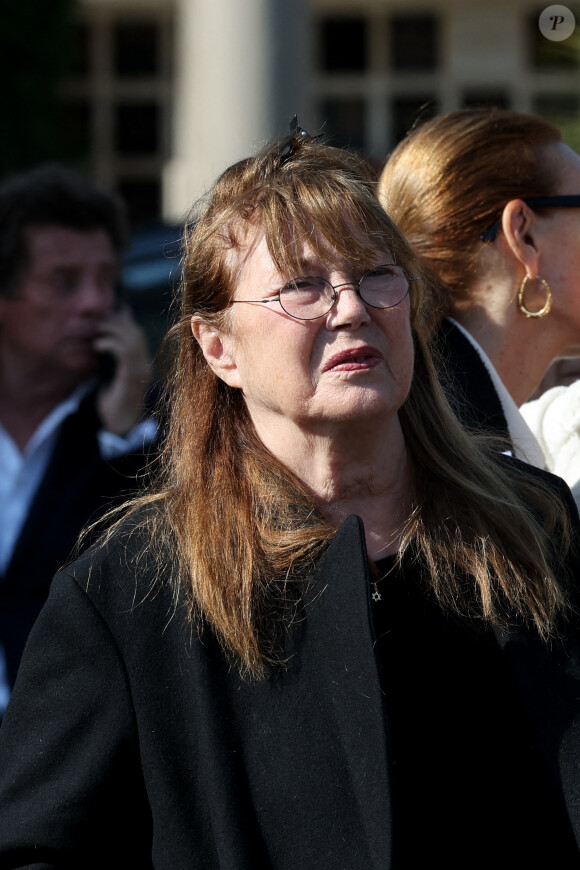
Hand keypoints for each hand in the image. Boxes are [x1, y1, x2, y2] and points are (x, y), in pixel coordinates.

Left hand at [94, 306, 151, 434]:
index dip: (124, 321)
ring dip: (113, 331)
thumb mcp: (111, 375)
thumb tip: (103, 341)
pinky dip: (110, 344)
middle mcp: (144, 365)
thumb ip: (111, 360)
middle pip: (136, 333)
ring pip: (132, 339)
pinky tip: (97, 346)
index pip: (137, 334)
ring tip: (97, 331)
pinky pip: (124, 353)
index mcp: (141, 363)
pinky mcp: (131, 377)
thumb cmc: (113, 401)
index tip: (107, 315)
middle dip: (117, 322)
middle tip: (98, 321)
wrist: (120, 425)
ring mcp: (140, 371)